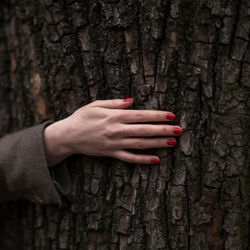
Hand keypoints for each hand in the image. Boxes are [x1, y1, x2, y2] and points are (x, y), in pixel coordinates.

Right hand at [44, 98, 182, 165]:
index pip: (141, 115)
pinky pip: (129, 158)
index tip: (171, 115)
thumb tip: (133, 101)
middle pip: (144, 130)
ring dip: (158, 144)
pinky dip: (143, 160)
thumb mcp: (96, 105)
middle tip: (179, 130)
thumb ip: (115, 103)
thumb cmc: (82, 117)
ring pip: (140, 144)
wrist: (67, 136)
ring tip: (173, 142)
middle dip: (163, 130)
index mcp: (114, 116)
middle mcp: (117, 130)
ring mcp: (114, 144)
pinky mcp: (111, 154)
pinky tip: (156, 160)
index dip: (157, 115)